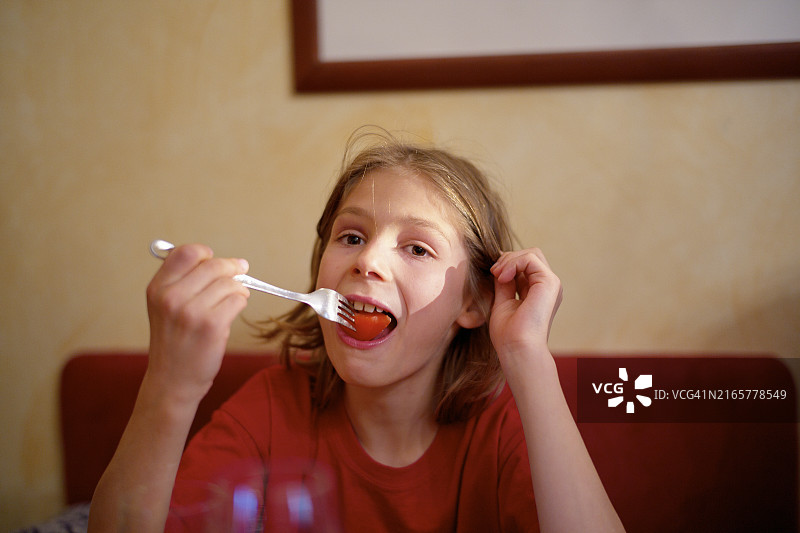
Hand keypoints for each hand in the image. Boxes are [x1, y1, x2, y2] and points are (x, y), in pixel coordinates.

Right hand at [145, 243, 249, 402]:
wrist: (171, 382)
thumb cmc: (174, 343)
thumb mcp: (164, 307)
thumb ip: (182, 281)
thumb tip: (219, 260)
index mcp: (157, 288)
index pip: (186, 252)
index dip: (206, 254)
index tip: (215, 262)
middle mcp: (171, 297)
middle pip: (213, 264)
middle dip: (232, 267)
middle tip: (240, 271)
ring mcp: (191, 312)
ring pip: (229, 282)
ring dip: (238, 288)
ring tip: (234, 299)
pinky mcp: (211, 326)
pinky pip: (237, 299)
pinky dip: (241, 302)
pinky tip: (233, 311)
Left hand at [489, 248, 562, 360]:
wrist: (517, 349)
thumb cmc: (508, 334)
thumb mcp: (502, 302)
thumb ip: (504, 284)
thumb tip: (498, 267)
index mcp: (538, 292)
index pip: (525, 265)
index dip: (507, 264)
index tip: (492, 273)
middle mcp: (547, 287)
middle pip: (530, 256)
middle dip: (509, 259)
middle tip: (493, 272)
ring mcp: (551, 284)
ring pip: (531, 254)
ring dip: (509, 260)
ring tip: (497, 274)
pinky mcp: (550, 282)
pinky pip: (530, 258)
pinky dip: (513, 262)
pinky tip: (503, 276)